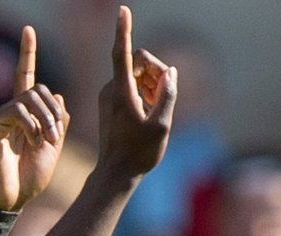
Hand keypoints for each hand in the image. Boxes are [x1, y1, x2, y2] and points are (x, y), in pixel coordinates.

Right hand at [0, 26, 68, 210]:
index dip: (27, 54)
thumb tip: (58, 94)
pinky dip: (31, 125)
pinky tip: (33, 142)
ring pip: (29, 97)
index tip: (28, 31)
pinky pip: (16, 110)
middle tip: (57, 135)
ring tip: (46, 140)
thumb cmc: (29, 179)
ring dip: (45, 118)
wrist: (11, 201)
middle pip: (37, 89)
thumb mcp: (52, 149)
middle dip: (54, 110)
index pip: (26, 78)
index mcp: (24, 116)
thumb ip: (58, 123)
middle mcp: (9, 112)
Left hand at [97, 6, 177, 179]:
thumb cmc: (138, 153)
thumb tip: (170, 72)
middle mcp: (111, 90)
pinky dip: (144, 93)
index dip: (124, 31)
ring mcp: (109, 96)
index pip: (121, 54)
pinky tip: (148, 114)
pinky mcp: (111, 103)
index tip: (123, 10)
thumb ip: (168, 94)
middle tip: (164, 97)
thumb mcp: (161, 125)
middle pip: (138, 62)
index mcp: (121, 93)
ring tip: (155, 111)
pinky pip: (131, 86)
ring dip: (152, 85)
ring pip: (136, 74)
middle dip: (156, 72)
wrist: (115, 174)